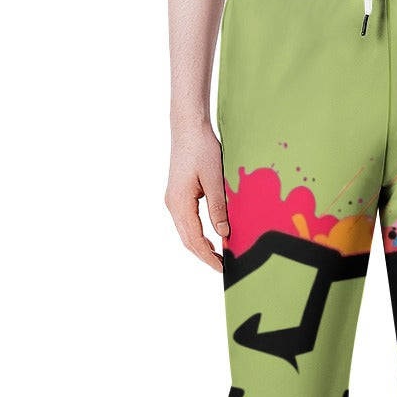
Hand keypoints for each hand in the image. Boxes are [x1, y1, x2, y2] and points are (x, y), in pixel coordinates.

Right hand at [165, 121, 228, 270]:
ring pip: (186, 232)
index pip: (194, 239)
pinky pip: (187, 222)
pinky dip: (198, 234)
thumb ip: (218, 208)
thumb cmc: (202, 149)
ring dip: (201, 246)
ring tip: (219, 257)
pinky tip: (211, 238)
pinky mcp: (178, 195)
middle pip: (187, 240)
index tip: (222, 268)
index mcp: (180, 203)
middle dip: (204, 256)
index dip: (208, 256)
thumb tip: (224, 234)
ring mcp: (173, 200)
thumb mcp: (214, 180)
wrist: (188, 128)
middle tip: (223, 267)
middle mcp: (173, 204)